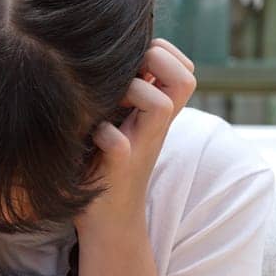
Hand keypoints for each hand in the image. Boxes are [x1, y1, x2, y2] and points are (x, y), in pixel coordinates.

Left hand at [75, 38, 197, 235]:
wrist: (107, 223)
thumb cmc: (105, 164)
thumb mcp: (122, 122)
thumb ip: (127, 93)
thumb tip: (112, 52)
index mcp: (158, 114)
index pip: (185, 68)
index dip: (165, 53)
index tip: (136, 63)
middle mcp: (156, 127)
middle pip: (185, 79)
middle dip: (156, 62)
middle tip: (129, 75)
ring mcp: (141, 147)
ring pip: (161, 105)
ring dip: (134, 93)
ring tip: (109, 103)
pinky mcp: (117, 169)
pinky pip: (117, 144)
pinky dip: (103, 135)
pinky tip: (90, 136)